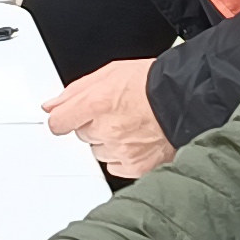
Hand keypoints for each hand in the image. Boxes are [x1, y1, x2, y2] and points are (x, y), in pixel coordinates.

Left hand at [42, 57, 174, 177]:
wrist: (187, 100)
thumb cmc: (154, 83)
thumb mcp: (110, 73)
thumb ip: (76, 91)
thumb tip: (52, 105)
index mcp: (97, 103)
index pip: (58, 122)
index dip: (61, 120)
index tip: (65, 119)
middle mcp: (106, 129)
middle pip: (81, 134)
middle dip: (93, 124)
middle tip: (116, 113)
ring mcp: (121, 150)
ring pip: (98, 151)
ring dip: (108, 141)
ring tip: (130, 125)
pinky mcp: (135, 166)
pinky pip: (115, 166)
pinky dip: (122, 156)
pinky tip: (136, 140)